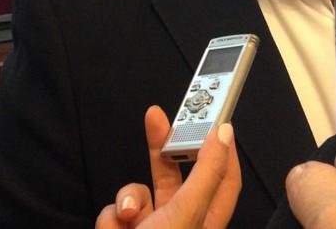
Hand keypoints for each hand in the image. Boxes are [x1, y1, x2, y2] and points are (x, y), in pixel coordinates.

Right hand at [95, 105, 240, 228]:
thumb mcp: (186, 215)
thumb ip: (205, 173)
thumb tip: (224, 134)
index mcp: (206, 221)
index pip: (223, 179)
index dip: (221, 149)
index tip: (212, 118)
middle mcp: (181, 224)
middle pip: (176, 174)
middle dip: (163, 148)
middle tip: (155, 118)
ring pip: (138, 193)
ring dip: (128, 200)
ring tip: (129, 220)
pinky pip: (115, 211)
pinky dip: (111, 221)